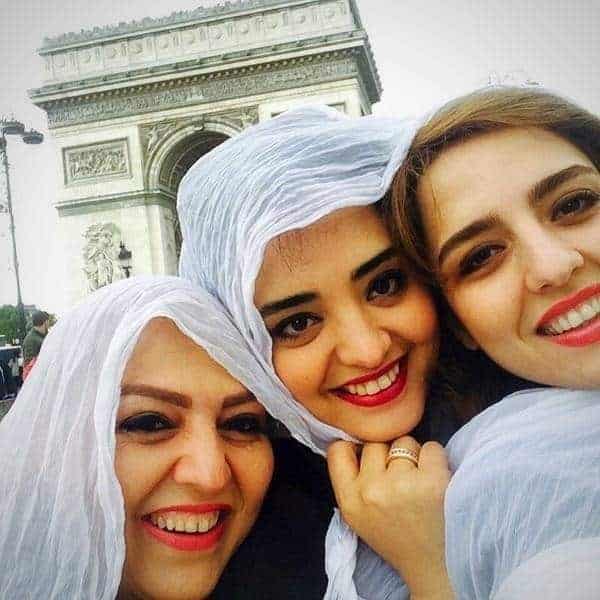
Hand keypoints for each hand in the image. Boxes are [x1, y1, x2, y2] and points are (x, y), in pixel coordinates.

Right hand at [327, 436, 453, 599]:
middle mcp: (371, 491)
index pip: (338, 450)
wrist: (434, 567)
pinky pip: (432, 448)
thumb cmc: (397, 536)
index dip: (355, 446)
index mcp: (349, 500)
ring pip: (404, 442)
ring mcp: (402, 484)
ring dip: (414, 456)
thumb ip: (351, 480)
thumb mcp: (358, 515)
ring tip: (419, 482)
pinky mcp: (433, 481)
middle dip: (389, 453)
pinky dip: (436, 459)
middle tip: (400, 477)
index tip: (368, 456)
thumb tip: (354, 438)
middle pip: (376, 442)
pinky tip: (436, 481)